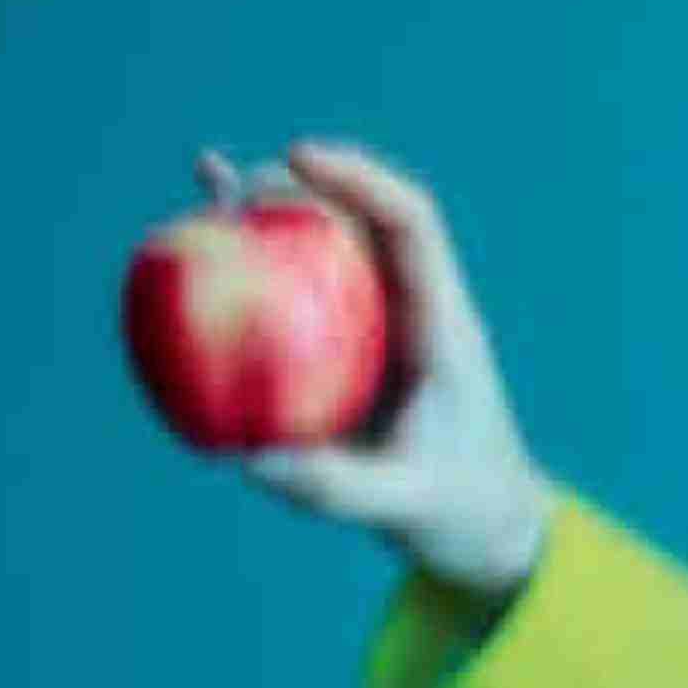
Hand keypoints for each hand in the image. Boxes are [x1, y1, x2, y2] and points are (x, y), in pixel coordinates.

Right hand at [198, 137, 551, 594]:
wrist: (490, 530)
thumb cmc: (462, 513)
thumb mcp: (407, 508)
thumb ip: (339, 486)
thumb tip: (252, 457)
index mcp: (445, 325)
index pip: (412, 223)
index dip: (360, 179)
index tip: (299, 158)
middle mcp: (416, 309)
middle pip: (364, 215)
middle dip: (304, 183)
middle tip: (241, 188)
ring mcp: (383, 326)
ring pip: (329, 247)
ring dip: (273, 211)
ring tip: (208, 183)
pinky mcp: (355, 351)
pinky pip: (298, 299)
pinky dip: (254, 271)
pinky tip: (196, 248)